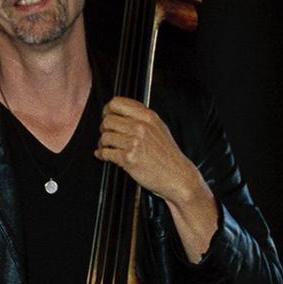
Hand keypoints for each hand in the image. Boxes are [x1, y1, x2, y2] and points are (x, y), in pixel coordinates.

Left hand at [95, 97, 216, 260]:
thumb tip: (119, 111)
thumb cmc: (169, 159)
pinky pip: (104, 152)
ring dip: (102, 144)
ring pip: (103, 135)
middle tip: (108, 138)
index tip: (109, 120)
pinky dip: (102, 156)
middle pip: (106, 118)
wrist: (181, 181)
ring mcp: (135, 142)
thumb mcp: (158, 132)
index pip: (116, 102)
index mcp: (149, 116)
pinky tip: (107, 160)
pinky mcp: (129, 159)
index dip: (108, 111)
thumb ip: (141, 120)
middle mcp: (141, 127)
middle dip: (103, 128)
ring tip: (109, 152)